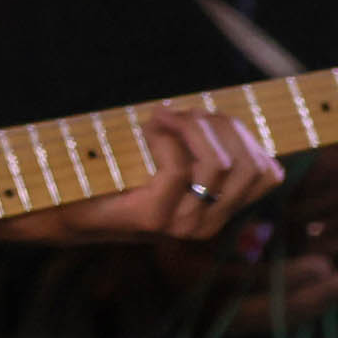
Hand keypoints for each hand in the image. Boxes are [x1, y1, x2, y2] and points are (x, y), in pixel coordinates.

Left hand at [45, 100, 293, 247]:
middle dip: (221, 125)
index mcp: (223, 209)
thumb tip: (228, 119)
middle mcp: (210, 222)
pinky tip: (149, 128)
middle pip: (250, 164)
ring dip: (193, 127)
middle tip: (181, 113)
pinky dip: (165, 138)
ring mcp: (184, 224)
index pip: (268, 172)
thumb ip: (203, 145)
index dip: (244, 134)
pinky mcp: (153, 218)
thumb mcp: (172, 158)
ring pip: (220, 164)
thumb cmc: (120, 172)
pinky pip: (178, 169)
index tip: (206, 117)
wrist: (69, 206)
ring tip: (164, 117)